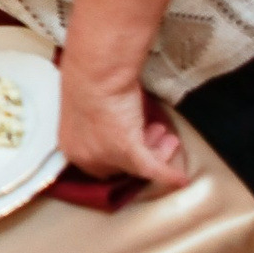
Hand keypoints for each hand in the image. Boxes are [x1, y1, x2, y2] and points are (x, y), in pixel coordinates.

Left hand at [56, 66, 189, 187]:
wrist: (97, 73)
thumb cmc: (91, 81)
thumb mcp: (90, 108)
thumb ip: (99, 124)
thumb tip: (117, 123)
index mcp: (72, 146)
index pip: (100, 164)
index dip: (121, 156)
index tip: (136, 141)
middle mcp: (87, 158)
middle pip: (121, 166)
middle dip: (142, 150)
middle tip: (158, 136)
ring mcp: (107, 157)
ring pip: (138, 166)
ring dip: (158, 152)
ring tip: (169, 138)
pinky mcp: (128, 153)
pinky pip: (153, 170)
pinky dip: (169, 175)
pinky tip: (181, 179)